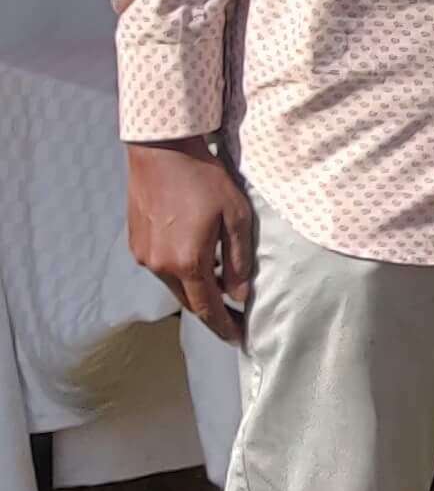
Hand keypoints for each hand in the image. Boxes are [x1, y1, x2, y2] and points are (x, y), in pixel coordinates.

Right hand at [127, 137, 254, 342]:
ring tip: (220, 288)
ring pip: (174, 286)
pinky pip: (162, 269)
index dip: (224, 326)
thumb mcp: (237, 218)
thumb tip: (241, 295)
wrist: (162, 152)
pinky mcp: (136, 244)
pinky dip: (181, 273)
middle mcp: (159, 267)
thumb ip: (239, 261)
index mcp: (186, 263)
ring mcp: (144, 256)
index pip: (207, 308)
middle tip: (233, 319)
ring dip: (196, 290)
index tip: (239, 338)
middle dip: (211, 312)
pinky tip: (198, 262)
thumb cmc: (205, 180)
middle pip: (189, 302)